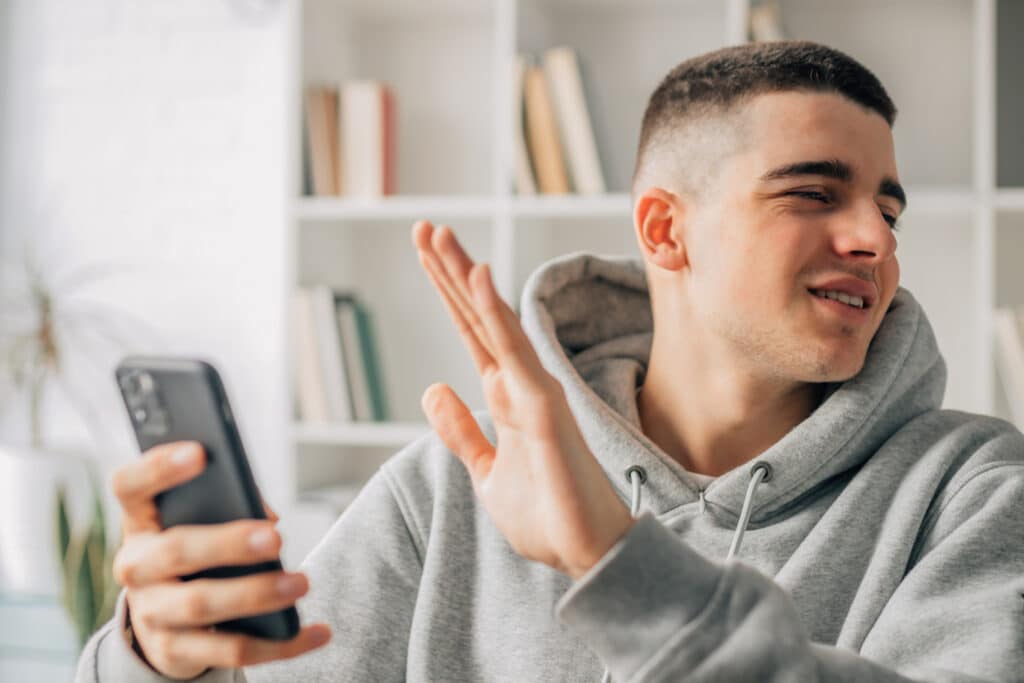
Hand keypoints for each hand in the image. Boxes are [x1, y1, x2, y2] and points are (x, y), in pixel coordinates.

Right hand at [109, 441, 331, 678]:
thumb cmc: (194, 551)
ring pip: (201, 605)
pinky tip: (318, 632)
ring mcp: (152, 613)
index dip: (158, 467)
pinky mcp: (175, 653)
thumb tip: (266, 519)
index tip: (200, 452)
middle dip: (228, 543)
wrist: (163, 621)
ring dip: (257, 594)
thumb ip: (229, 505)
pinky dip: (282, 644)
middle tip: (275, 537)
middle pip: (174, 551)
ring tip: (301, 583)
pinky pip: (231, 651)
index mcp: (140, 521)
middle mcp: (136, 566)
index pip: (129, 485)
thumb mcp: (198, 521)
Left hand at [412, 220, 634, 578]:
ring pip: (494, 322)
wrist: (586, 554)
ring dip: (466, 278)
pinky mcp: (544, 408)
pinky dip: (496, 313)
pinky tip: (477, 277)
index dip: (449, 292)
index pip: (471, 332)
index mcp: (505, 396)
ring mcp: (534, 391)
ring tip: (439, 236)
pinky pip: (515, 352)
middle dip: (450, 270)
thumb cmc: (546, 515)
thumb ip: (461, 432)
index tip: (427, 253)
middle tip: (425, 226)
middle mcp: (520, 384)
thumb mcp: (486, 472)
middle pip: (478, 316)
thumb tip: (430, 388)